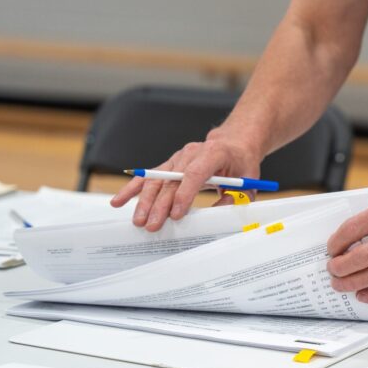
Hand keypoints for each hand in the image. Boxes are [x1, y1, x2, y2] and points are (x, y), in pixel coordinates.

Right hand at [110, 129, 262, 230]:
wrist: (233, 143)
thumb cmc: (241, 163)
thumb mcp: (248, 182)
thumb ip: (235, 199)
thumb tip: (217, 214)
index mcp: (213, 153)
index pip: (194, 173)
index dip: (184, 194)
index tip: (176, 214)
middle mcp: (191, 153)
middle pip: (171, 181)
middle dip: (160, 205)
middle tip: (151, 224)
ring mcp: (177, 158)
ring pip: (157, 179)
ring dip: (144, 201)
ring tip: (137, 220)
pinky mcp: (169, 165)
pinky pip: (149, 177)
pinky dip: (134, 189)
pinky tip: (120, 200)